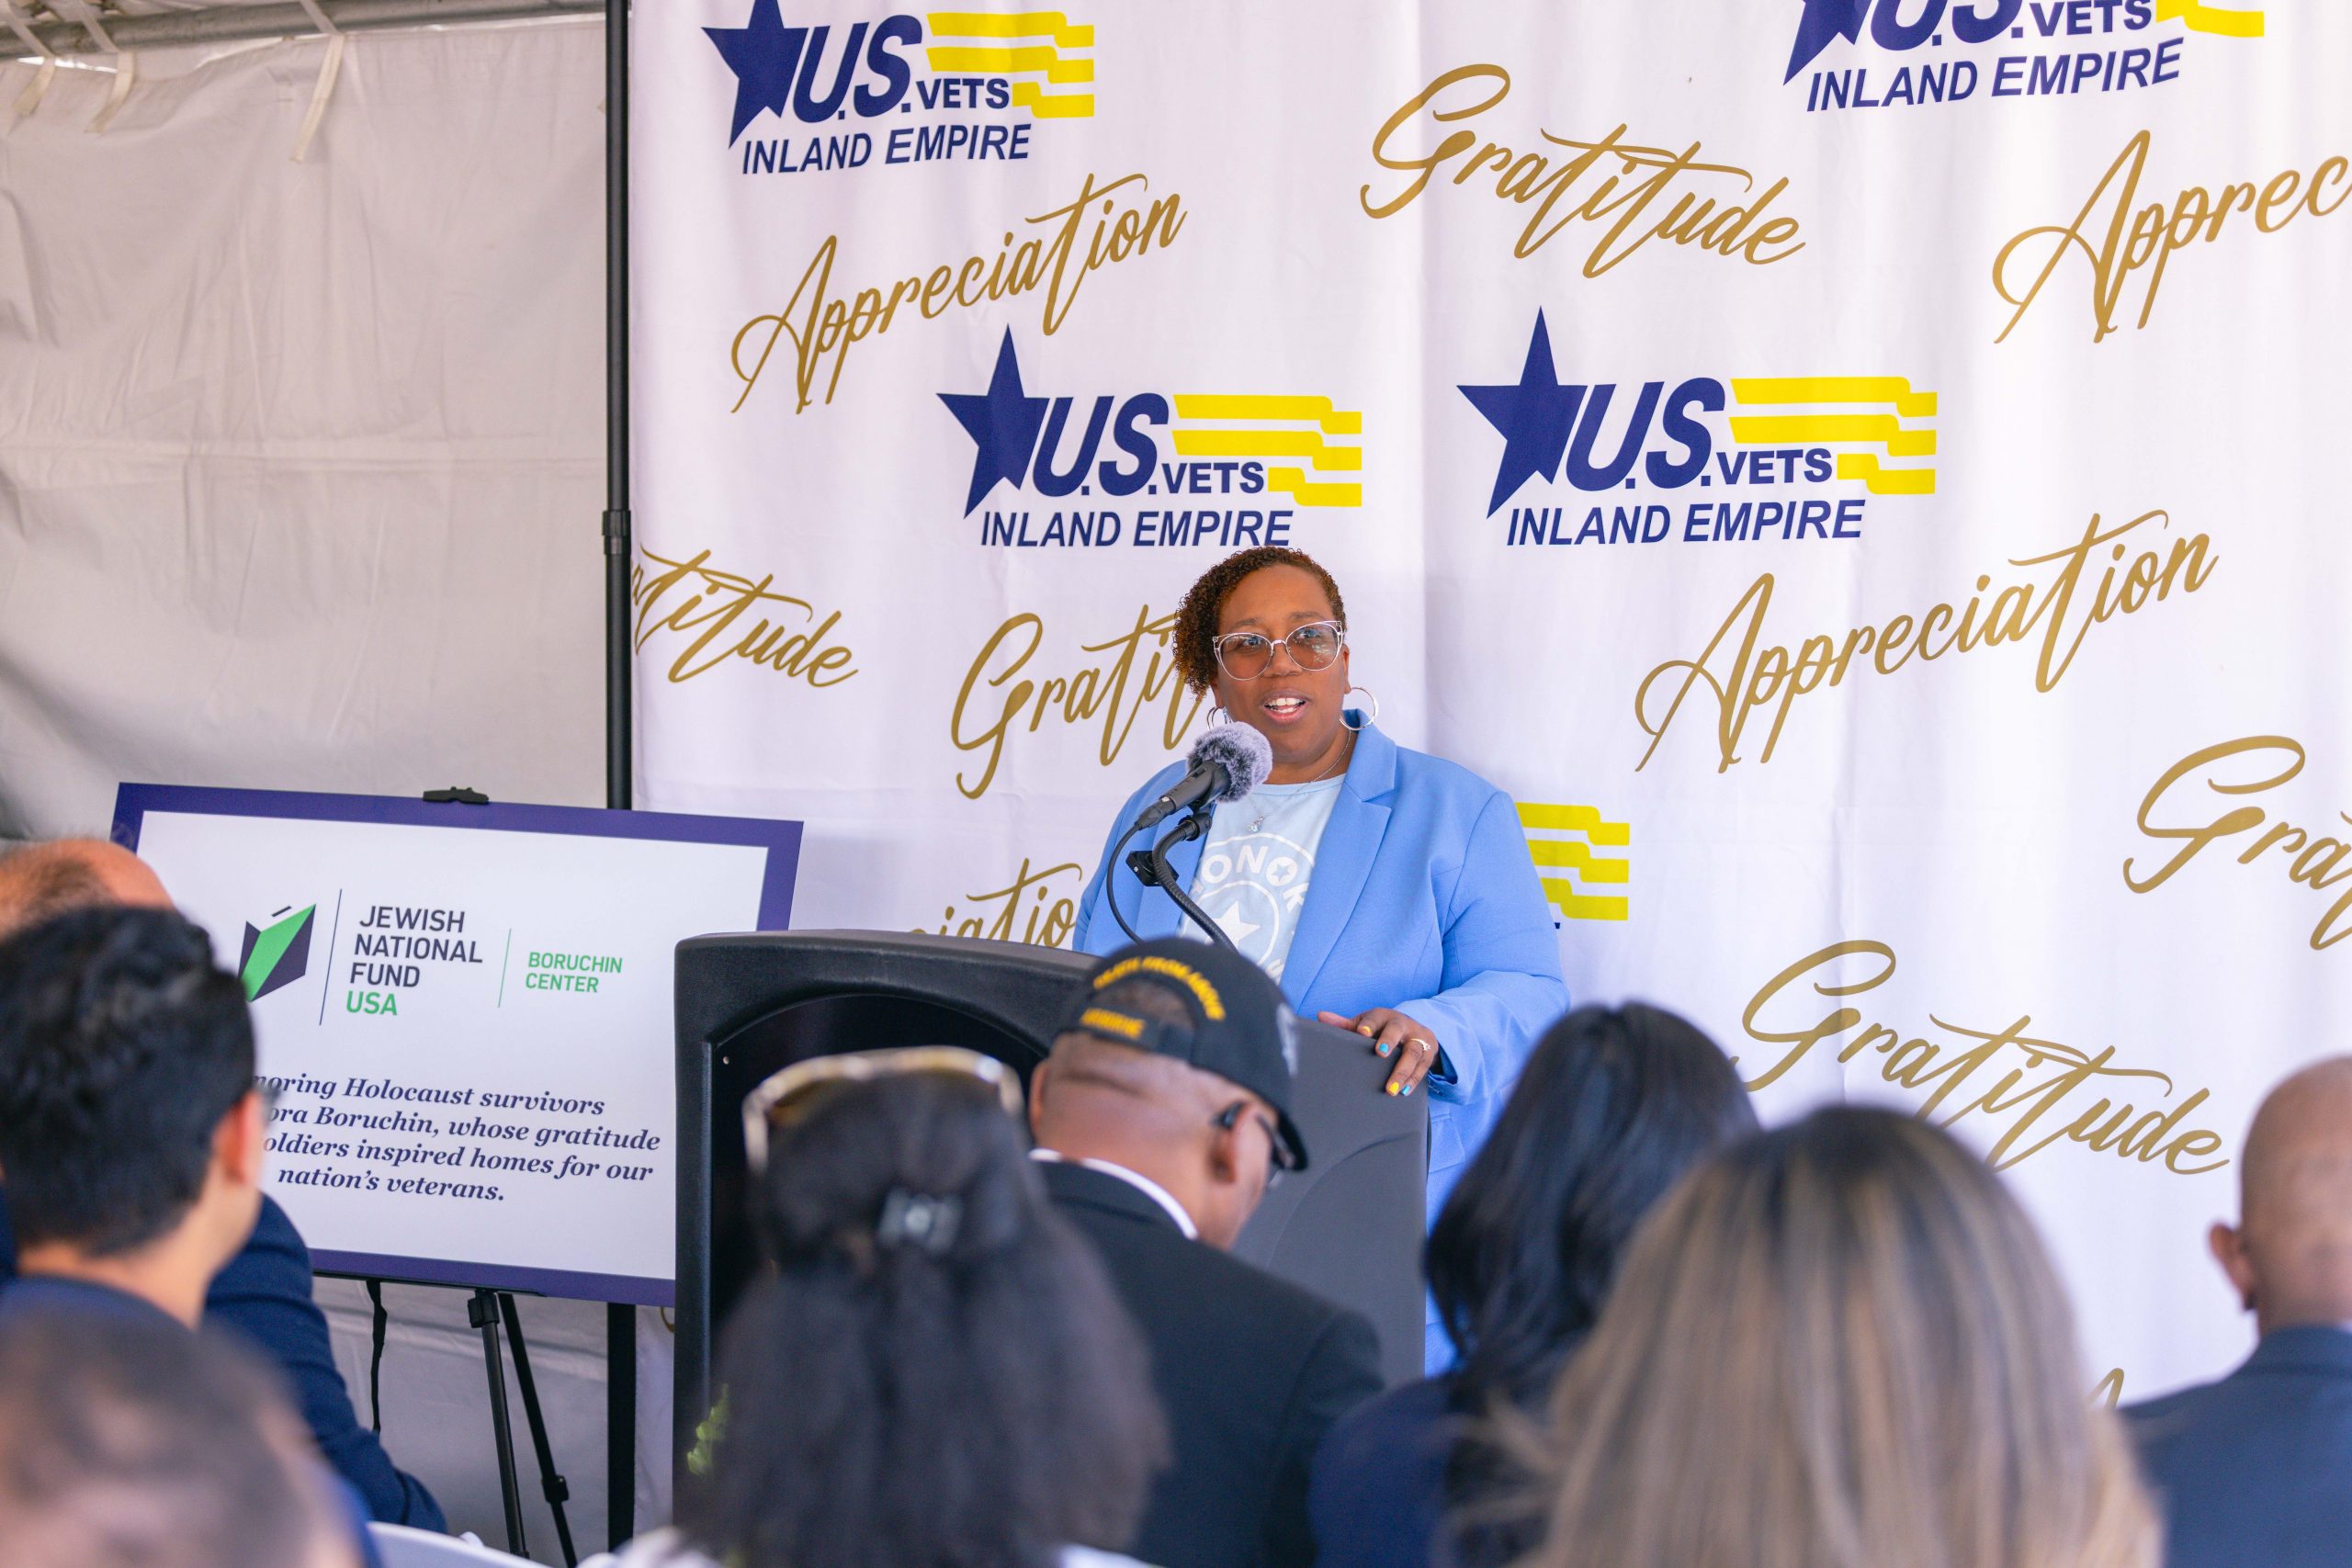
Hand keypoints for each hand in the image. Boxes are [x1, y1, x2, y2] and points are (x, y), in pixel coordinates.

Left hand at [1316, 1008, 1440, 1096]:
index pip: (1376, 1018)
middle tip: (1381, 1054)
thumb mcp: (1367, 1024)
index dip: (1369, 1025)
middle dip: (1390, 1041)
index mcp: (1384, 1016)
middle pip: (1397, 1030)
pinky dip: (1414, 1080)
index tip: (1362, 1032)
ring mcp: (1418, 1038)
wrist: (1415, 1031)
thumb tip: (1321, 1017)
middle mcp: (1403, 1024)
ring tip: (1391, 1089)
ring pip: (1414, 1052)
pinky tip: (1404, 1091)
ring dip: (1403, 1071)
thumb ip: (1346, 1025)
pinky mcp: (1429, 1053)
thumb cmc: (1383, 1029)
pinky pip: (1423, 1067)